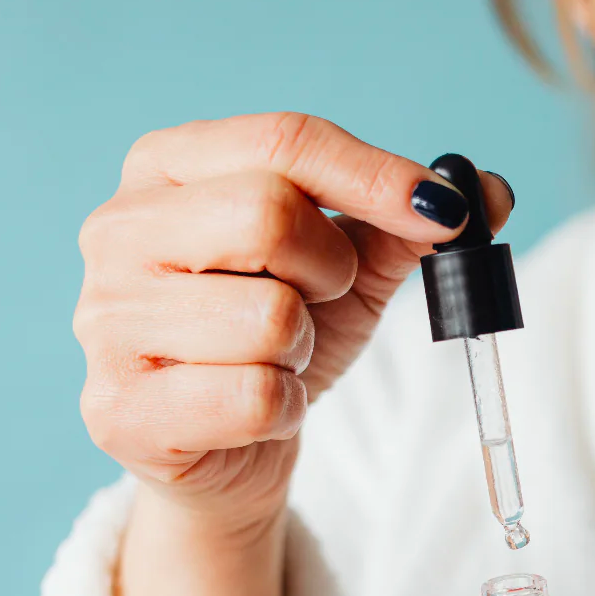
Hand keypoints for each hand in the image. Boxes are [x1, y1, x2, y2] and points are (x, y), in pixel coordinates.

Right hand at [73, 112, 513, 533]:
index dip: (377, 175)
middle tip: (322, 299)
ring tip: (275, 359)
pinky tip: (259, 411)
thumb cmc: (279, 342)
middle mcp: (116, 231)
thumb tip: (490, 192)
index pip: (283, 140)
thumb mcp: (346, 270)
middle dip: (330, 268)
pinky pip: (253, 398)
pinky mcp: (117, 410)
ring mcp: (104, 321)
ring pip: (267, 318)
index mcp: (165, 166)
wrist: (229, 455)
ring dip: (302, 348)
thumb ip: (404, 224)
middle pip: (265, 214)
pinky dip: (284, 409)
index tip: (446, 212)